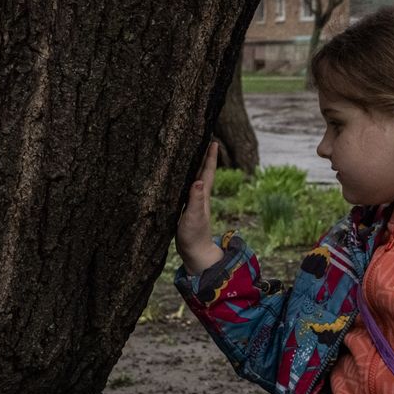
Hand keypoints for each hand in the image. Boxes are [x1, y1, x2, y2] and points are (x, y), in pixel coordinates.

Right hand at [176, 141, 224, 276]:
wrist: (196, 254)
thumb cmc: (194, 236)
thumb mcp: (194, 217)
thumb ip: (195, 200)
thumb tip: (199, 181)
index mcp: (203, 196)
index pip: (207, 172)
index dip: (210, 157)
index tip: (213, 141)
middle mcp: (200, 197)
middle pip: (203, 172)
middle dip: (203, 156)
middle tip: (204, 140)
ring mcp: (195, 203)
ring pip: (195, 179)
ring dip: (195, 166)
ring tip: (192, 153)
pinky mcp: (187, 209)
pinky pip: (187, 189)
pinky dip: (186, 179)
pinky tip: (181, 178)